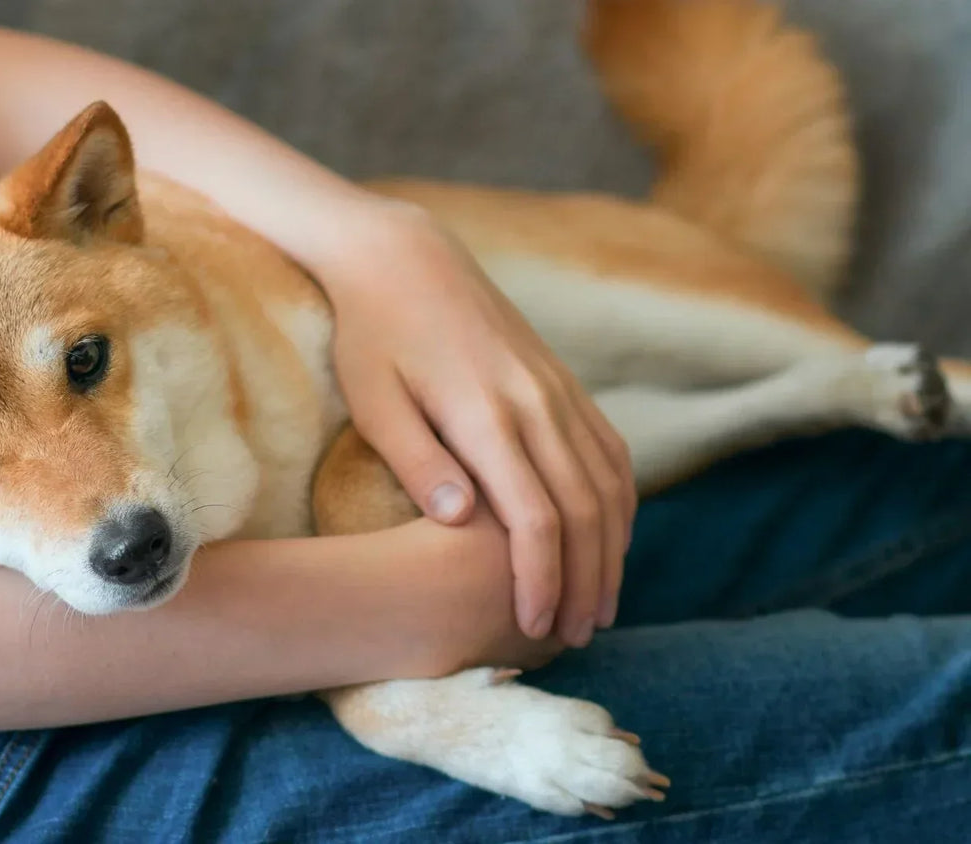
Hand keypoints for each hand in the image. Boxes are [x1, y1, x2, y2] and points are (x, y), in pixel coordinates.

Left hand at [314, 199, 636, 646]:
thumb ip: (416, 460)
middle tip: (577, 638)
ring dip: (613, 549)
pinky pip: (610, 449)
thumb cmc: (371, 335)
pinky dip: (619, 502)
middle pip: (584, 510)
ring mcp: (557, 388)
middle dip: (587, 581)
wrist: (405, 257)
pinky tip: (610, 539)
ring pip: (609, 482)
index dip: (542, 579)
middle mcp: (536, 402)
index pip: (534, 517)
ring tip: (600, 604)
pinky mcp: (562, 380)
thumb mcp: (374, 400)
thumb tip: (456, 521)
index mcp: (486, 414)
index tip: (535, 627)